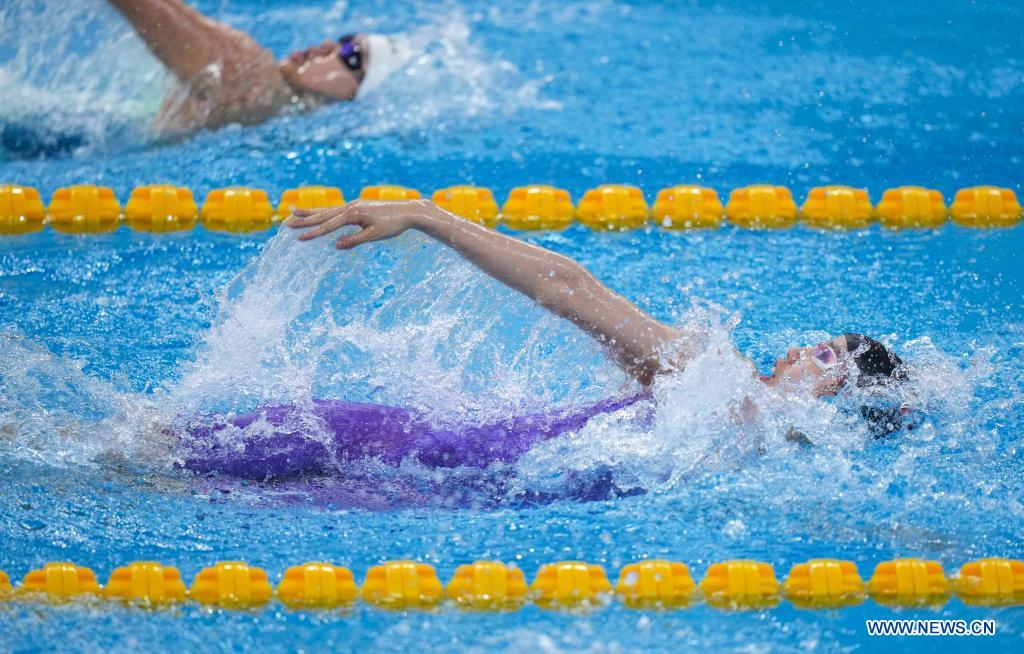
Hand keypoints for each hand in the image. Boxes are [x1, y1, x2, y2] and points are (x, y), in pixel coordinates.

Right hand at [287, 200, 431, 248]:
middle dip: (304, 220)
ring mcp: (353, 205)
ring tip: (294, 213)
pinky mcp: (357, 207)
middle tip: (286, 223)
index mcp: (353, 214)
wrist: (408, 211)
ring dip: (311, 213)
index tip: (299, 238)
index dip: (313, 233)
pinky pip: (336, 210)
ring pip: (328, 210)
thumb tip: (336, 246)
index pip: (329, 225)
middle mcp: (350, 207)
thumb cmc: (393, 225)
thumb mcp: (374, 236)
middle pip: (323, 215)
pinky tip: (318, 214)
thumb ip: (355, 240)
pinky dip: (324, 212)